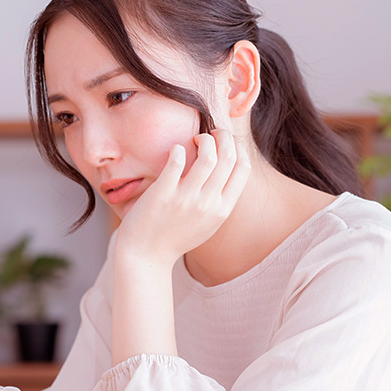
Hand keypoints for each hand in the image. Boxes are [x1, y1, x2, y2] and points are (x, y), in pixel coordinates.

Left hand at [115, 128, 250, 265]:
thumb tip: (227, 168)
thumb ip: (220, 200)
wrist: (146, 256)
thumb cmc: (176, 236)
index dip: (236, 147)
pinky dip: (178, 149)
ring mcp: (186, 199)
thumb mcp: (207, 223)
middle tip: (209, 134)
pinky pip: (176, 161)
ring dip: (203, 139)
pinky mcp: (163, 195)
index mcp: (222, 209)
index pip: (243, 167)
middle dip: (222, 136)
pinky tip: (174, 150)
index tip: (224, 142)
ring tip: (193, 140)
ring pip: (208, 155)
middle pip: (229, 156)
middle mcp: (208, 204)